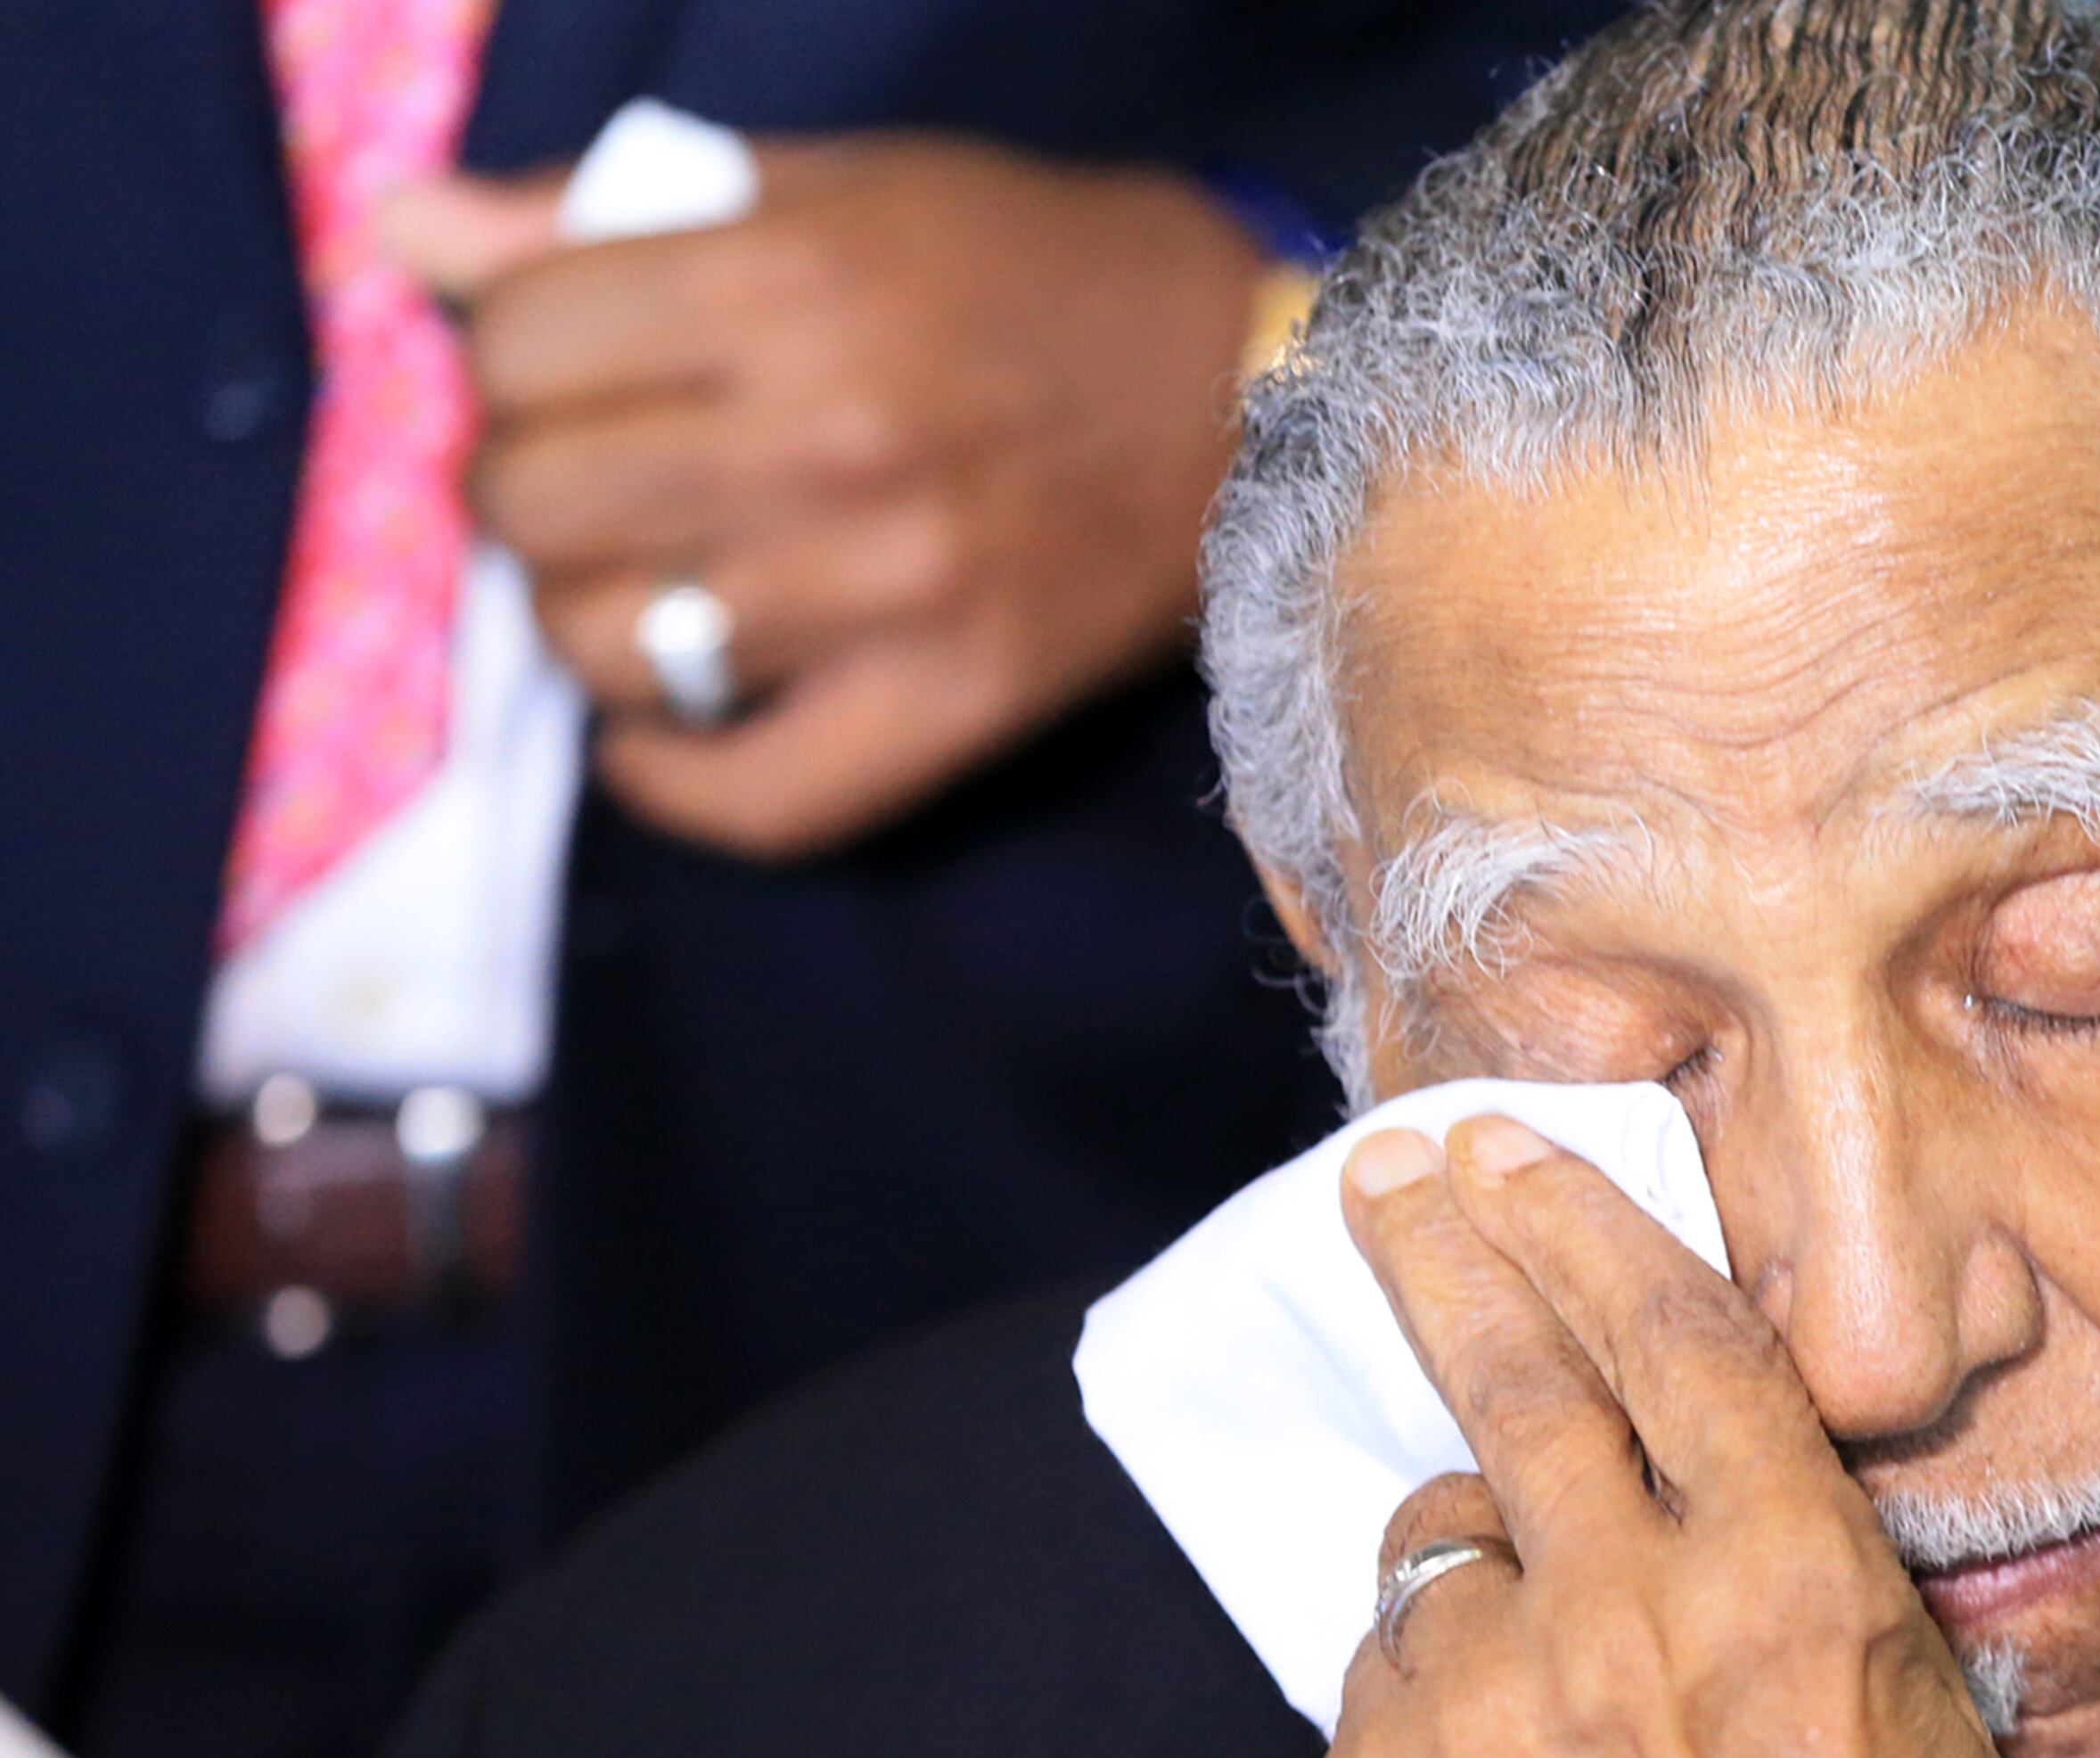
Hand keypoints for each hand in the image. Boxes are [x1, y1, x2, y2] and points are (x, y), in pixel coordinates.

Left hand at [384, 138, 1269, 856]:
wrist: (1256, 396)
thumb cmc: (1037, 275)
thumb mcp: (839, 189)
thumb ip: (615, 212)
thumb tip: (412, 234)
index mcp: (789, 286)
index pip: (516, 346)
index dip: (502, 359)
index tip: (555, 374)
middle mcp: (827, 442)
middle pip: (534, 502)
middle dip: (522, 490)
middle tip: (586, 485)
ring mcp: (889, 591)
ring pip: (606, 648)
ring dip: (584, 625)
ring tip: (633, 588)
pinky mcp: (952, 703)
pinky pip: (753, 795)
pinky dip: (668, 777)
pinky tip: (654, 731)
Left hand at [1330, 1115, 2088, 1757]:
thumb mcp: (1908, 1692)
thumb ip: (1772, 1541)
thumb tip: (1639, 1423)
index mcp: (1787, 1573)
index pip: (1660, 1327)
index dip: (1574, 1219)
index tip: (1500, 1153)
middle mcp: (1626, 1622)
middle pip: (1505, 1374)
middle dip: (1438, 1250)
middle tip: (1386, 1181)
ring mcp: (1488, 1727)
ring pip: (1431, 1558)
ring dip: (1479, 1583)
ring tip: (1560, 1701)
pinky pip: (1382, 1694)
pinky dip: (1435, 1707)